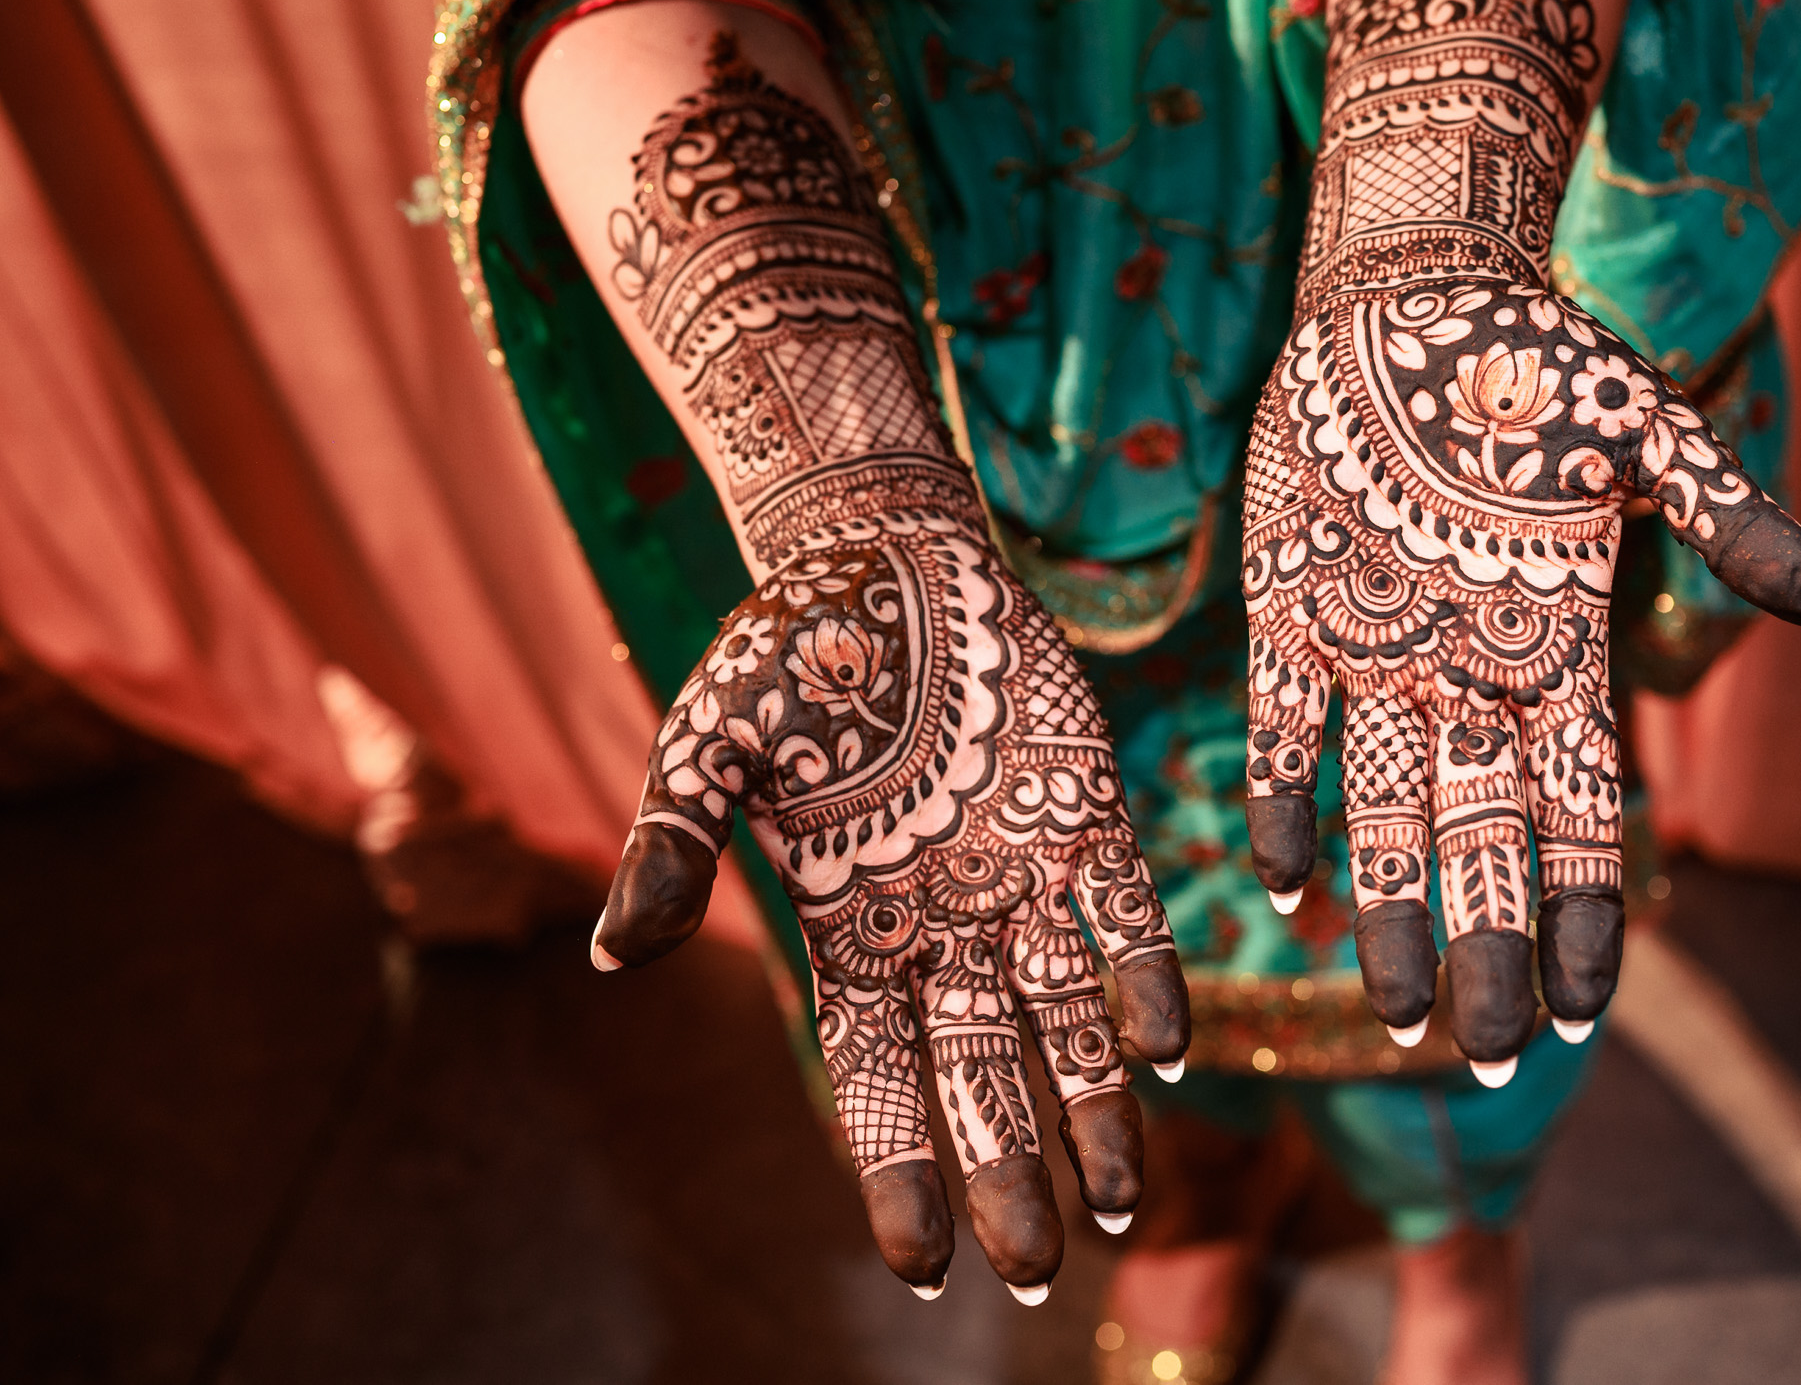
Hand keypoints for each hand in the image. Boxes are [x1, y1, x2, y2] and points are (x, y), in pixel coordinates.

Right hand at [594, 473, 1189, 1296]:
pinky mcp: (1088, 815)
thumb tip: (609, 953)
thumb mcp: (705, 746)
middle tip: (1042, 1266)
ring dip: (1100, 1110)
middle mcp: (944, 926)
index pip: (875, 1080)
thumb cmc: (783, 651)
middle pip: (982, 1075)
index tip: (923, 1266)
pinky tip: (1173, 1049)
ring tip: (1130, 1208)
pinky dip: (1149, 979)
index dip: (899, 1171)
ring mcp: (1021, 876)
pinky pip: (1127, 916)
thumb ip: (669, 847)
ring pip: (1069, 1023)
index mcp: (852, 930)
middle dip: (1011, 1171)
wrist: (882, 551)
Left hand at [1242, 0, 1800, 1081]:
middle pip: (1485, 843)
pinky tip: (1281, 884)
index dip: (1584, 912)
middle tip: (1488, 1059)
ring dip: (1391, 911)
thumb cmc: (1543, 362)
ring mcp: (1381, 652)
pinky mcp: (1294, 617)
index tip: (1585, 1008)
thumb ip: (1733, 524)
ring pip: (1384, 814)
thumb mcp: (1648, 438)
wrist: (1411, 295)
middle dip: (1490, 950)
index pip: (1582, 812)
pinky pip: (1287, 734)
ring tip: (1394, 1014)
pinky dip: (1284, 804)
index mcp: (1559, 645)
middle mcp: (1470, 673)